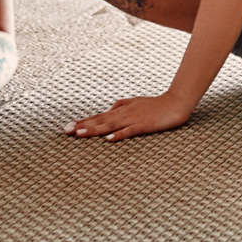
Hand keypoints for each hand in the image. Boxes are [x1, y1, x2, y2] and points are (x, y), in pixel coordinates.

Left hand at [67, 92, 193, 141]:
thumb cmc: (156, 104)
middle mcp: (124, 113)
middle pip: (99, 120)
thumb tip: (109, 109)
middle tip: (65, 131)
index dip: (83, 121)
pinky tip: (108, 139)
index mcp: (121, 109)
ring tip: (79, 134)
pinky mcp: (144, 125)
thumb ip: (122, 104)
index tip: (68, 127)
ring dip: (94, 129)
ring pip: (110, 125)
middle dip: (82, 126)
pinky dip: (119, 135)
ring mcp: (134, 119)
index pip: (98, 116)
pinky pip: (129, 131)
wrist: (176, 102)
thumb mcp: (136, 102)